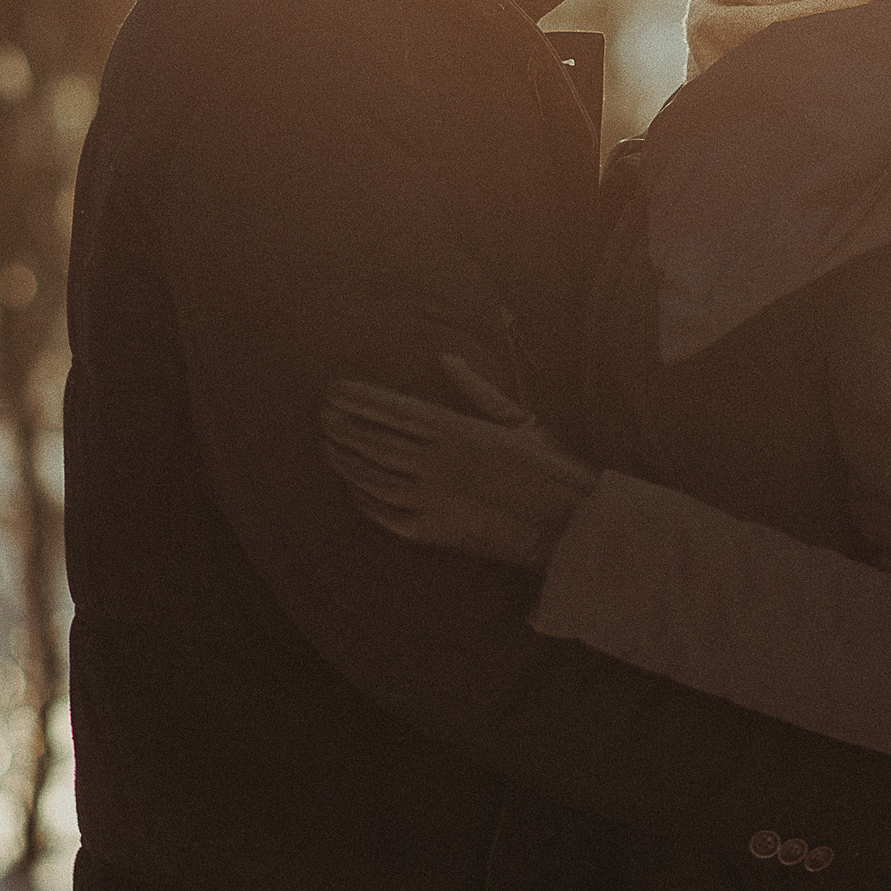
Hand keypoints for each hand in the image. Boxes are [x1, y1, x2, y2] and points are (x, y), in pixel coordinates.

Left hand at [321, 354, 598, 572]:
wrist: (569, 526)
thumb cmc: (549, 468)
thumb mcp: (519, 420)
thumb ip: (476, 390)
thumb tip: (445, 357)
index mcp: (460, 431)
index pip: (394, 410)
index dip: (360, 399)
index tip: (334, 389)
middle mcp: (440, 464)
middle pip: (375, 442)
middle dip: (343, 426)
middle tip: (320, 415)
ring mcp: (434, 500)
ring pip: (373, 478)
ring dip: (345, 461)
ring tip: (325, 445)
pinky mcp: (434, 533)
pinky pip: (385, 515)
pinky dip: (363, 501)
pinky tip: (351, 488)